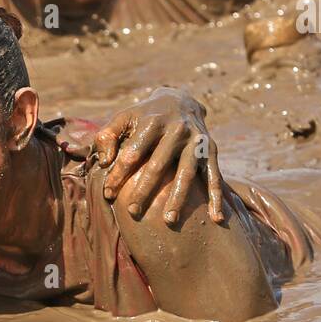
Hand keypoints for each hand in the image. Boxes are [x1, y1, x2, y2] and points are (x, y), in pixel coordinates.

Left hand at [92, 87, 224, 223]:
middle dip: (145, 190)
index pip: (132, 153)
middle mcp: (176, 130)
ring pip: (186, 172)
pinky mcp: (211, 149)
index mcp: (152, 122)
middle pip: (158, 165)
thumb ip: (106, 137)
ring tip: (168, 221)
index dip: (118, 174)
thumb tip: (104, 162)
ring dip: (178, 197)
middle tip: (133, 212)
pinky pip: (214, 175)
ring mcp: (196, 140)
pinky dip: (216, 197)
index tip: (108, 194)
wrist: (180, 101)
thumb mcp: (123, 118)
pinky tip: (216, 218)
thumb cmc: (144, 117)